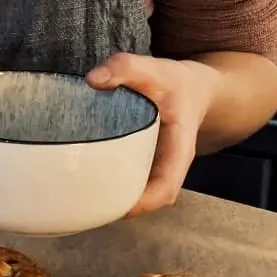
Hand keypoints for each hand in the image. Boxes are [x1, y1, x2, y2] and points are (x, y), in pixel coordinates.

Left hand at [87, 53, 221, 216]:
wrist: (193, 88)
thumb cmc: (174, 82)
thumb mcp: (155, 69)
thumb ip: (125, 68)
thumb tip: (92, 80)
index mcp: (179, 149)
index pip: (167, 186)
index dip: (145, 202)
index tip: (119, 207)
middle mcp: (170, 165)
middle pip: (151, 198)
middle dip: (122, 206)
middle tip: (87, 205)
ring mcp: (158, 167)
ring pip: (141, 193)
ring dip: (116, 198)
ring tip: (83, 197)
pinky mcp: (146, 163)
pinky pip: (132, 180)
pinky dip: (113, 183)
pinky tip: (88, 178)